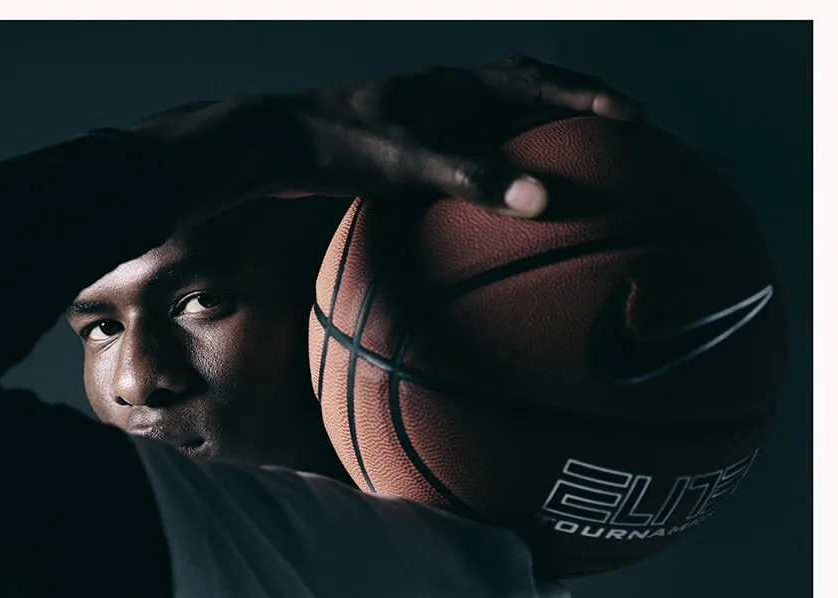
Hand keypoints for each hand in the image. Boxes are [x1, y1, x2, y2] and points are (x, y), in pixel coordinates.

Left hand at [130, 57, 641, 224]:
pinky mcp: (392, 144)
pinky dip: (480, 170)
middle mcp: (440, 94)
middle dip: (565, 107)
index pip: (536, 82)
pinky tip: (479, 211)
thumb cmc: (337, 148)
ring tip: (555, 168)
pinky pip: (454, 151)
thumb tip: (543, 200)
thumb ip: (474, 179)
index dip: (586, 98)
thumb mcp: (408, 165)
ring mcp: (416, 117)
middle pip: (519, 90)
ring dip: (523, 136)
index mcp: (454, 86)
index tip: (633, 118)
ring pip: (486, 120)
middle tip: (607, 130)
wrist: (269, 143)